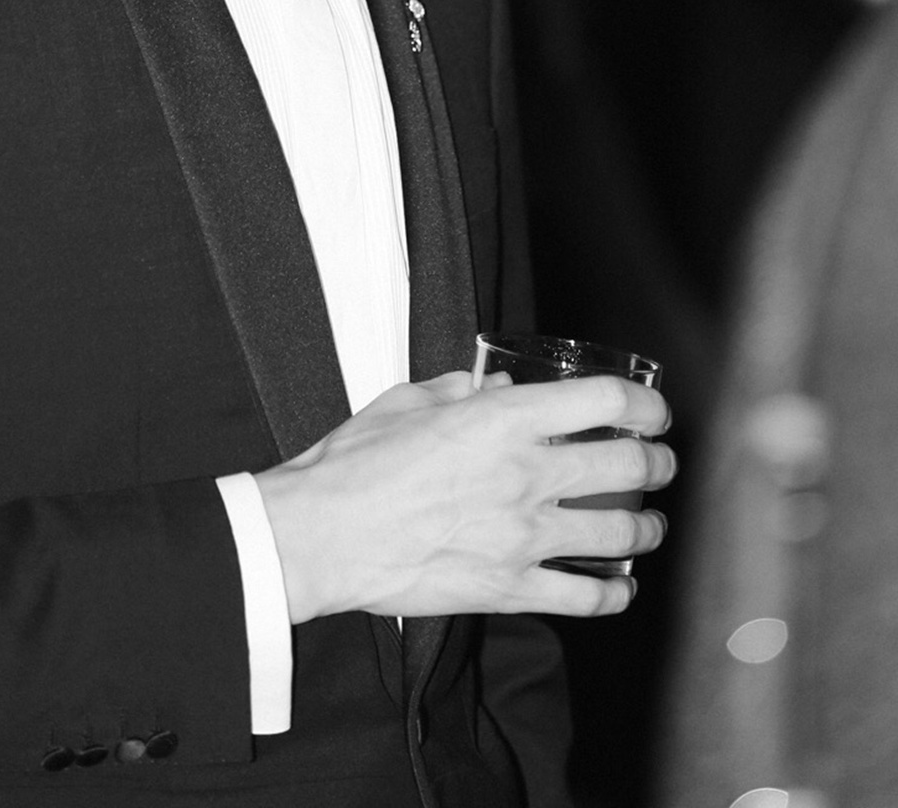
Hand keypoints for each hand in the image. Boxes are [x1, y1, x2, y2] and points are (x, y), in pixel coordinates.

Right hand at [253, 371, 674, 622]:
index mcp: (502, 420)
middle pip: (628, 468)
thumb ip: (462, 390)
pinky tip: (620, 586)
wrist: (322, 536)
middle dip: (658, 464)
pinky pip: (584, 597)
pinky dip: (614, 593)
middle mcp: (525, 476)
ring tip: (650, 525)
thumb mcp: (407, 401)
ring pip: (620, 534)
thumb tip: (501, 386)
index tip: (652, 411)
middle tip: (660, 464)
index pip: (606, 402)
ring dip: (647, 528)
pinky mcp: (509, 589)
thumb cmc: (355, 464)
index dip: (644, 404)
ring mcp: (522, 538)